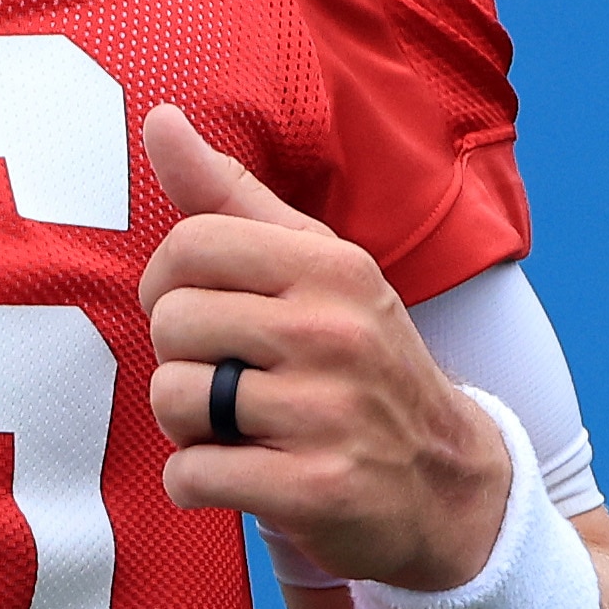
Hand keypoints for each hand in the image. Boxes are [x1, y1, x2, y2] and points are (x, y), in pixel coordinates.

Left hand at [138, 104, 510, 592]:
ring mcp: (329, 413)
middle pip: (172, 323)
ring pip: (174, 398)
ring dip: (185, 426)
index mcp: (332, 267)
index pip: (189, 245)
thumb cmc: (359, 363)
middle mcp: (335, 332)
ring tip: (234, 428)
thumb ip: (230, 197)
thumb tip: (159, 118)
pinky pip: (193, 474)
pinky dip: (196, 483)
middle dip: (180, 360)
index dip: (168, 286)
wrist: (448, 485)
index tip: (198, 315)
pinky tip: (240, 475)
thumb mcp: (316, 270)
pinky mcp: (317, 489)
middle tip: (225, 382)